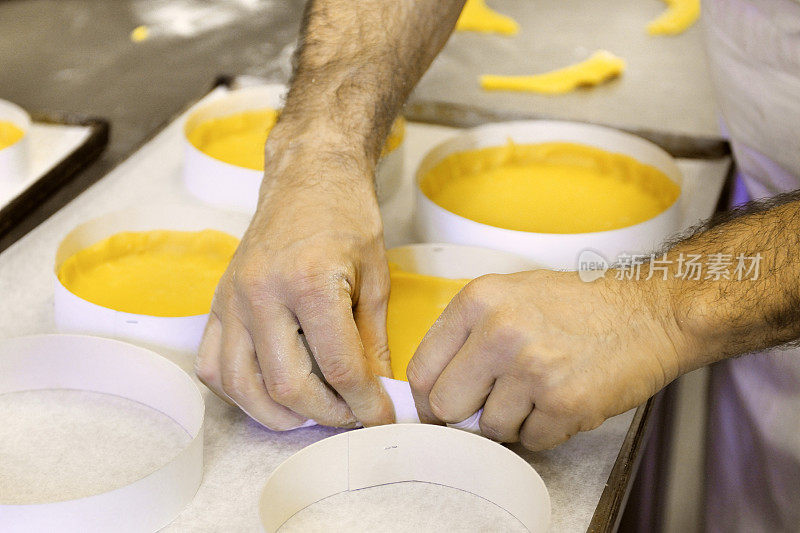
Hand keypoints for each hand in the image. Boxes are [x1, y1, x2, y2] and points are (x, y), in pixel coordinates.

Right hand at [195, 137, 394, 429]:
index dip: (364, 402)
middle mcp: (262, 292)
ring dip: (278, 414)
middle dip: (325, 413)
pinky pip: (213, 365)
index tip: (380, 416)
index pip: (338, 365)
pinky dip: (238, 391)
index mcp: (309, 281)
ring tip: (311, 414)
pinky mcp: (218, 302)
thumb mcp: (377, 276)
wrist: (308, 176)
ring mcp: (232, 298)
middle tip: (351, 414)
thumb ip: (373, 339)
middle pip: (287, 384)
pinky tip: (268, 393)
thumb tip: (377, 391)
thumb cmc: (347, 217)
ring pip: (241, 384)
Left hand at [407, 269, 690, 449]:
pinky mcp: (565, 402)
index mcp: (479, 300)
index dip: (427, 398)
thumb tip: (431, 385)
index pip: (422, 369)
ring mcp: (532, 368)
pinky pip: (532, 441)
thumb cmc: (580, 305)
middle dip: (467, 413)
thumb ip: (467, 333)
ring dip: (513, 421)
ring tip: (541, 390)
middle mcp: (500, 331)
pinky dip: (546, 430)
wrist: (650, 312)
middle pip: (446, 406)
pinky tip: (563, 399)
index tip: (439, 407)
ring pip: (491, 429)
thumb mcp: (511, 294)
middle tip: (493, 403)